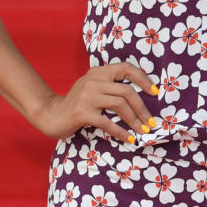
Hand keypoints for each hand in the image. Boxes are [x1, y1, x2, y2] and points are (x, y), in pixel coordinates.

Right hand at [33, 61, 158, 142]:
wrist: (51, 114)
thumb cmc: (77, 103)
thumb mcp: (92, 88)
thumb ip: (110, 86)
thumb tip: (140, 96)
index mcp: (98, 72)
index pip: (126, 68)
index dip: (143, 79)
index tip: (155, 92)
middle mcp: (93, 81)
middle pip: (127, 91)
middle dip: (142, 108)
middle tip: (151, 122)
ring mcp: (86, 96)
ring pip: (120, 105)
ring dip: (135, 120)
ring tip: (143, 131)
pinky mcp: (82, 112)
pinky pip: (107, 122)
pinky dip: (121, 132)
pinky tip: (128, 138)